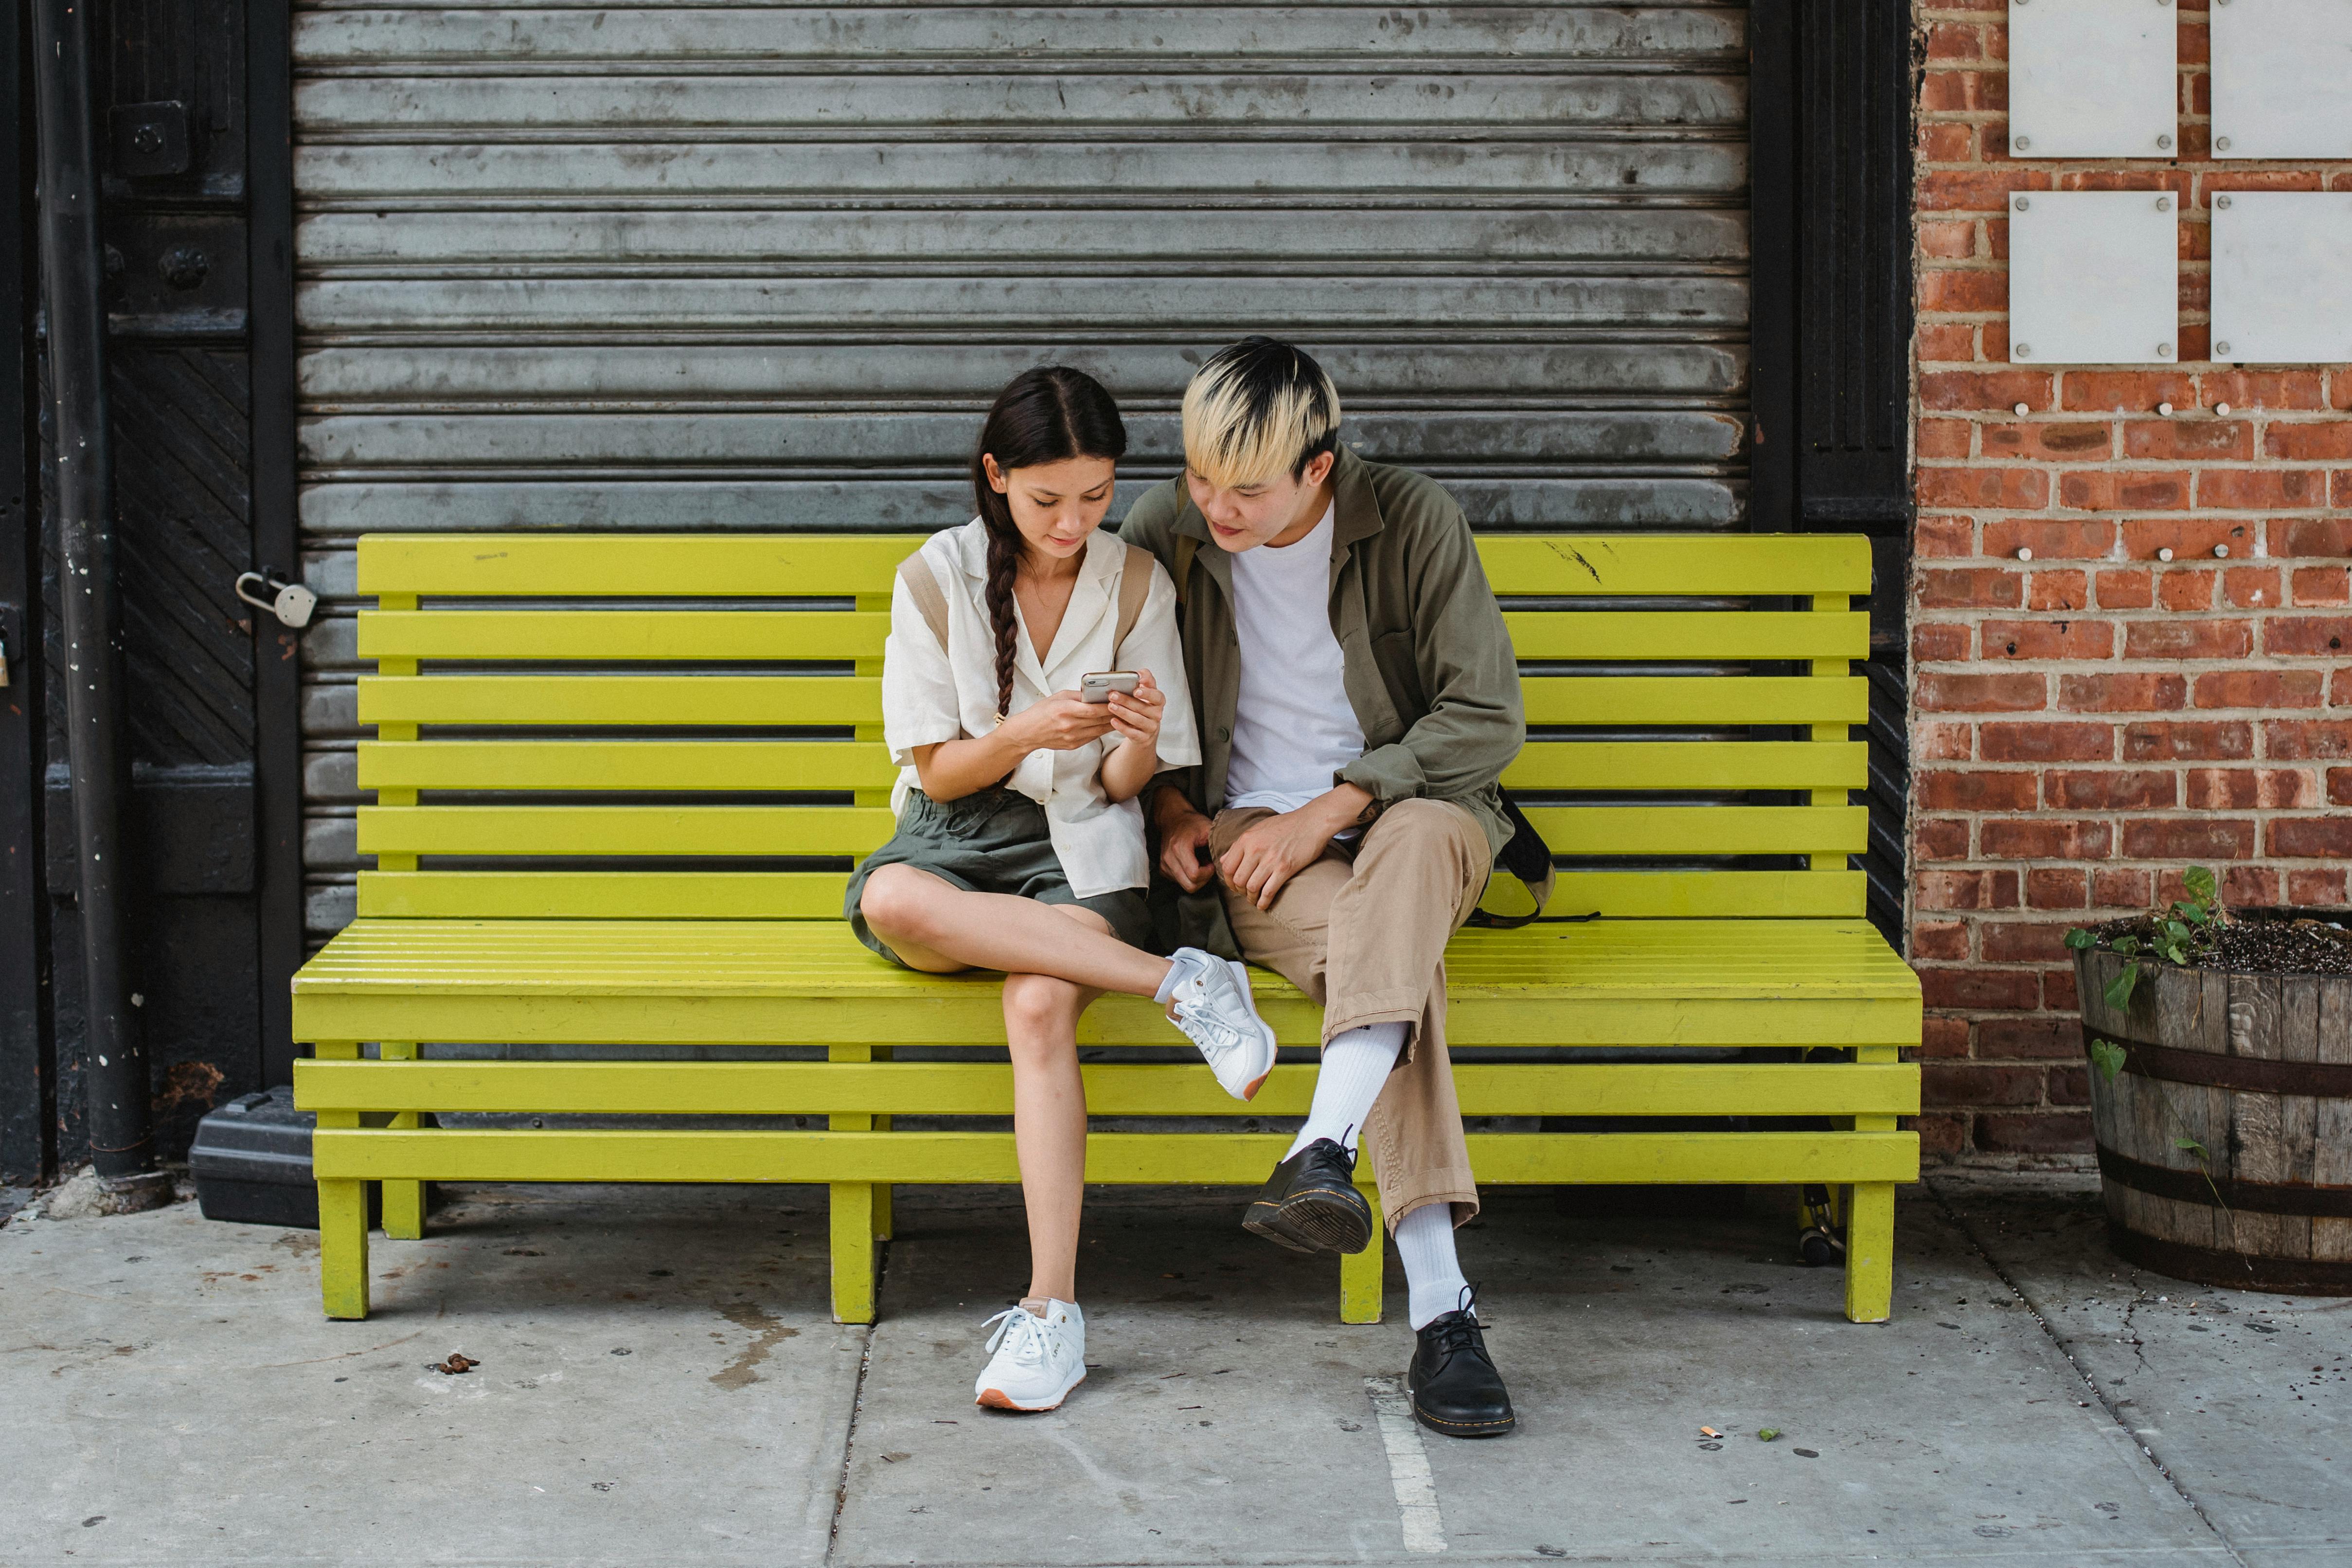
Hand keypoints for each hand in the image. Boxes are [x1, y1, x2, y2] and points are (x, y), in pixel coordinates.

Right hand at [1007, 692, 1116, 751]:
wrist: (1027, 733)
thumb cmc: (1041, 712)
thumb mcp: (1058, 697)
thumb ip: (1077, 695)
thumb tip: (1095, 693)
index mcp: (1065, 710)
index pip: (1093, 709)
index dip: (1108, 706)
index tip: (1119, 701)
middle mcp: (1070, 725)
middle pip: (1099, 720)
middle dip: (1114, 714)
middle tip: (1127, 708)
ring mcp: (1072, 737)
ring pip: (1099, 730)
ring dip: (1112, 723)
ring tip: (1122, 716)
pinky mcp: (1073, 745)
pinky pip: (1093, 737)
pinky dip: (1102, 730)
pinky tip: (1109, 724)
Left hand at [1103, 669, 1164, 746]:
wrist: (1144, 730)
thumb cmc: (1142, 707)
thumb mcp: (1145, 692)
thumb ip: (1144, 679)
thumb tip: (1139, 673)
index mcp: (1158, 701)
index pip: (1157, 696)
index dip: (1147, 693)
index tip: (1136, 689)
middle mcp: (1157, 714)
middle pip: (1143, 707)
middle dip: (1126, 700)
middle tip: (1112, 695)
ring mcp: (1151, 727)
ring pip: (1137, 720)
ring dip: (1123, 712)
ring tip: (1111, 706)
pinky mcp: (1143, 738)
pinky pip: (1132, 733)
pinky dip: (1122, 727)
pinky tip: (1113, 721)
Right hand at [1156, 798, 1215, 891]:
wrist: (1173, 818)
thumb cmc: (1191, 822)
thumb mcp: (1208, 827)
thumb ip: (1219, 842)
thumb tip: (1231, 856)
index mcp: (1180, 848)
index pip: (1195, 874)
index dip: (1207, 873)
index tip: (1211, 863)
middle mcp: (1169, 859)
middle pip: (1190, 885)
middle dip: (1203, 879)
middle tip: (1208, 867)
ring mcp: (1165, 865)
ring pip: (1185, 886)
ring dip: (1196, 879)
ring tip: (1200, 864)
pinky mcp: (1164, 869)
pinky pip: (1179, 882)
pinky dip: (1188, 877)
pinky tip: (1193, 864)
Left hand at [1216, 807, 1331, 909]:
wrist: (1312, 822)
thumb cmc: (1286, 824)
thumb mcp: (1259, 828)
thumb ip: (1240, 844)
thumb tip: (1224, 859)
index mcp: (1247, 839)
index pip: (1227, 866)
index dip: (1228, 880)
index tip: (1234, 885)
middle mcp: (1255, 849)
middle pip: (1238, 880)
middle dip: (1239, 891)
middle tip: (1245, 894)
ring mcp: (1270, 859)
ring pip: (1252, 888)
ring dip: (1251, 898)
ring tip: (1254, 900)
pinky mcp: (1285, 868)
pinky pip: (1268, 891)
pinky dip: (1264, 902)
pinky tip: (1263, 905)